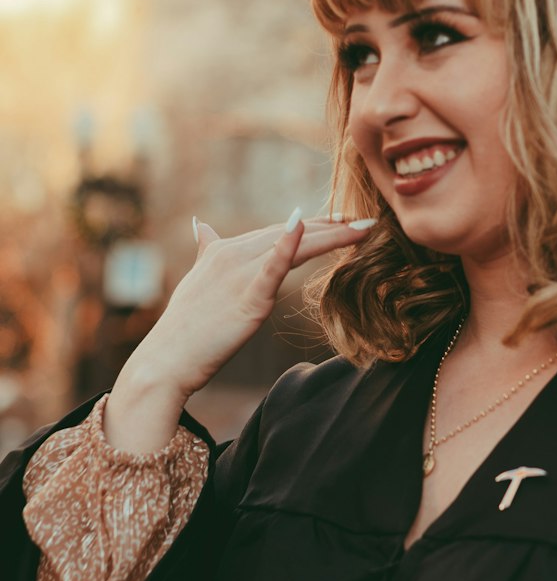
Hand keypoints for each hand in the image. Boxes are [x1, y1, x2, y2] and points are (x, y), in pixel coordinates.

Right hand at [106, 212, 373, 449]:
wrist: (166, 361)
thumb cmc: (185, 328)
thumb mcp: (198, 281)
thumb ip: (206, 252)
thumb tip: (202, 226)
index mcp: (224, 249)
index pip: (277, 230)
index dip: (313, 224)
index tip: (341, 219)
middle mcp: (233, 254)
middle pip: (293, 233)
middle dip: (332, 225)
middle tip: (365, 218)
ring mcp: (240, 273)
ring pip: (294, 245)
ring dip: (333, 234)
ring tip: (363, 227)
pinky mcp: (248, 297)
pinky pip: (272, 266)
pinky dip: (288, 245)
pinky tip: (304, 228)